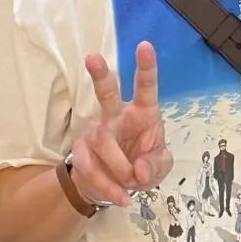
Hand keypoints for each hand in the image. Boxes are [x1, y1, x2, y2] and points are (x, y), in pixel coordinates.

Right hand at [70, 41, 171, 207]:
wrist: (113, 188)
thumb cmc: (141, 166)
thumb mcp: (159, 167)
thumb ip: (156, 165)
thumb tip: (139, 170)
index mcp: (143, 113)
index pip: (145, 87)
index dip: (146, 67)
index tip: (144, 46)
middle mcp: (117, 116)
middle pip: (106, 94)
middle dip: (100, 76)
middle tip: (92, 57)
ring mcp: (96, 132)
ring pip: (103, 142)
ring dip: (119, 167)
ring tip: (132, 184)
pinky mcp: (81, 151)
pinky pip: (89, 166)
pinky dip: (107, 185)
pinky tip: (121, 196)